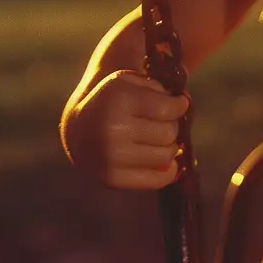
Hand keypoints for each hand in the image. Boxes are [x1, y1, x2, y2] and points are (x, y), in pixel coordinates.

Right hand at [63, 70, 189, 188]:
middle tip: (160, 123)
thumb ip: (159, 87)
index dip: (178, 106)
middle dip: (171, 126)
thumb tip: (184, 107)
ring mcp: (111, 157)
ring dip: (168, 147)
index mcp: (117, 99)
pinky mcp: (112, 179)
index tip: (176, 104)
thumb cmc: (112, 102)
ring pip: (166, 156)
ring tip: (156, 139)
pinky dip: (167, 171)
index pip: (169, 108)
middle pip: (169, 132)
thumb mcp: (129, 82)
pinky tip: (164, 162)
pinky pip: (156, 180)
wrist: (79, 132)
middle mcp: (112, 129)